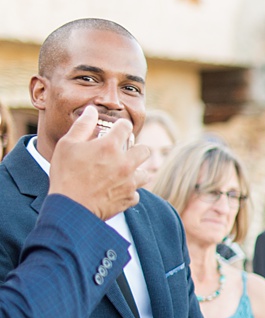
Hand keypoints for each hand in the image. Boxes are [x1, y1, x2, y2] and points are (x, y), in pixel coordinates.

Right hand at [47, 105, 146, 219]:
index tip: (117, 130)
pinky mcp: (130, 198)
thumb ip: (82, 126)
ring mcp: (130, 182)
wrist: (70, 207)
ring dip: (136, 171)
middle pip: (145, 150)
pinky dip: (128, 191)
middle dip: (136, 149)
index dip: (121, 126)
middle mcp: (125, 163)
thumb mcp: (67, 145)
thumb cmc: (65, 174)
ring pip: (145, 173)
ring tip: (121, 173)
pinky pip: (136, 193)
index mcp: (110, 146)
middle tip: (123, 153)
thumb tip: (92, 110)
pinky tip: (116, 190)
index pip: (126, 127)